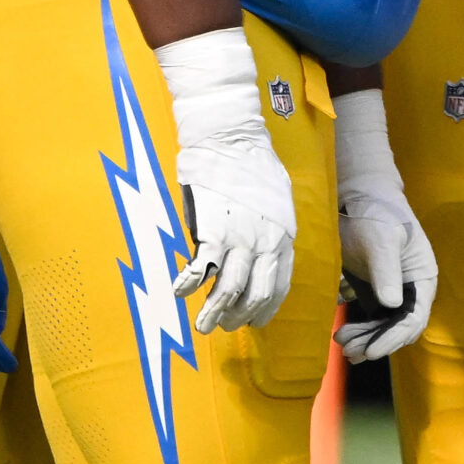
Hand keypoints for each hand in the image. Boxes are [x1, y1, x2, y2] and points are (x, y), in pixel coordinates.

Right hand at [158, 27, 295, 332]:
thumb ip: (274, 228)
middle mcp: (265, 242)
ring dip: (214, 312)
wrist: (232, 137)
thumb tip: (267, 250)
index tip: (254, 321)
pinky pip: (200, 268)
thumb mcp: (279, 200)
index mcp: (284, 236)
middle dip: (240, 317)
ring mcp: (239, 238)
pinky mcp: (212, 229)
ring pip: (228, 289)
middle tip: (225, 326)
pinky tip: (179, 292)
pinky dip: (188, 285)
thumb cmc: (254, 163)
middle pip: (256, 294)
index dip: (266, 309)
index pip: (279, 286)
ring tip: (203, 326)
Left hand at [330, 89, 436, 361]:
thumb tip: (392, 304)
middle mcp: (411, 289)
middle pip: (397, 327)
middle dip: (376, 342)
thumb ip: (386, 269)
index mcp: (422, 278)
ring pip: (382, 326)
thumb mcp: (383, 239)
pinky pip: (368, 317)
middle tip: (350, 352)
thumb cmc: (376, 213)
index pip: (413, 318)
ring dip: (365, 338)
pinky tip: (340, 332)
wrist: (359, 197)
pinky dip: (357, 328)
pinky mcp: (374, 289)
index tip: (373, 351)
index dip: (394, 338)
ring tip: (341, 344)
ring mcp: (392, 291)